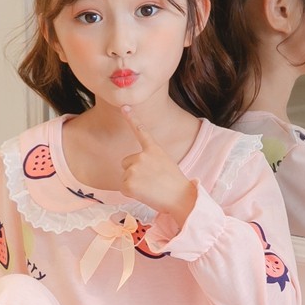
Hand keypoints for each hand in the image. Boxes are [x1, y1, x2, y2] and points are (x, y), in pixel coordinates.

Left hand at [120, 106, 196, 226]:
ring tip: (150, 188)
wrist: (180, 198)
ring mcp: (134, 169)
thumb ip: (150, 161)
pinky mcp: (128, 183)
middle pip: (126, 163)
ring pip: (125, 177)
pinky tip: (145, 194)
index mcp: (154, 149)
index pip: (141, 131)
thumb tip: (139, 171)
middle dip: (134, 172)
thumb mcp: (166, 164)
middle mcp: (141, 156)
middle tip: (150, 181)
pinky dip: (131, 194)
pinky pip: (123, 188)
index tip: (124, 106)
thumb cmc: (175, 185)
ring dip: (134, 184)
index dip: (132, 118)